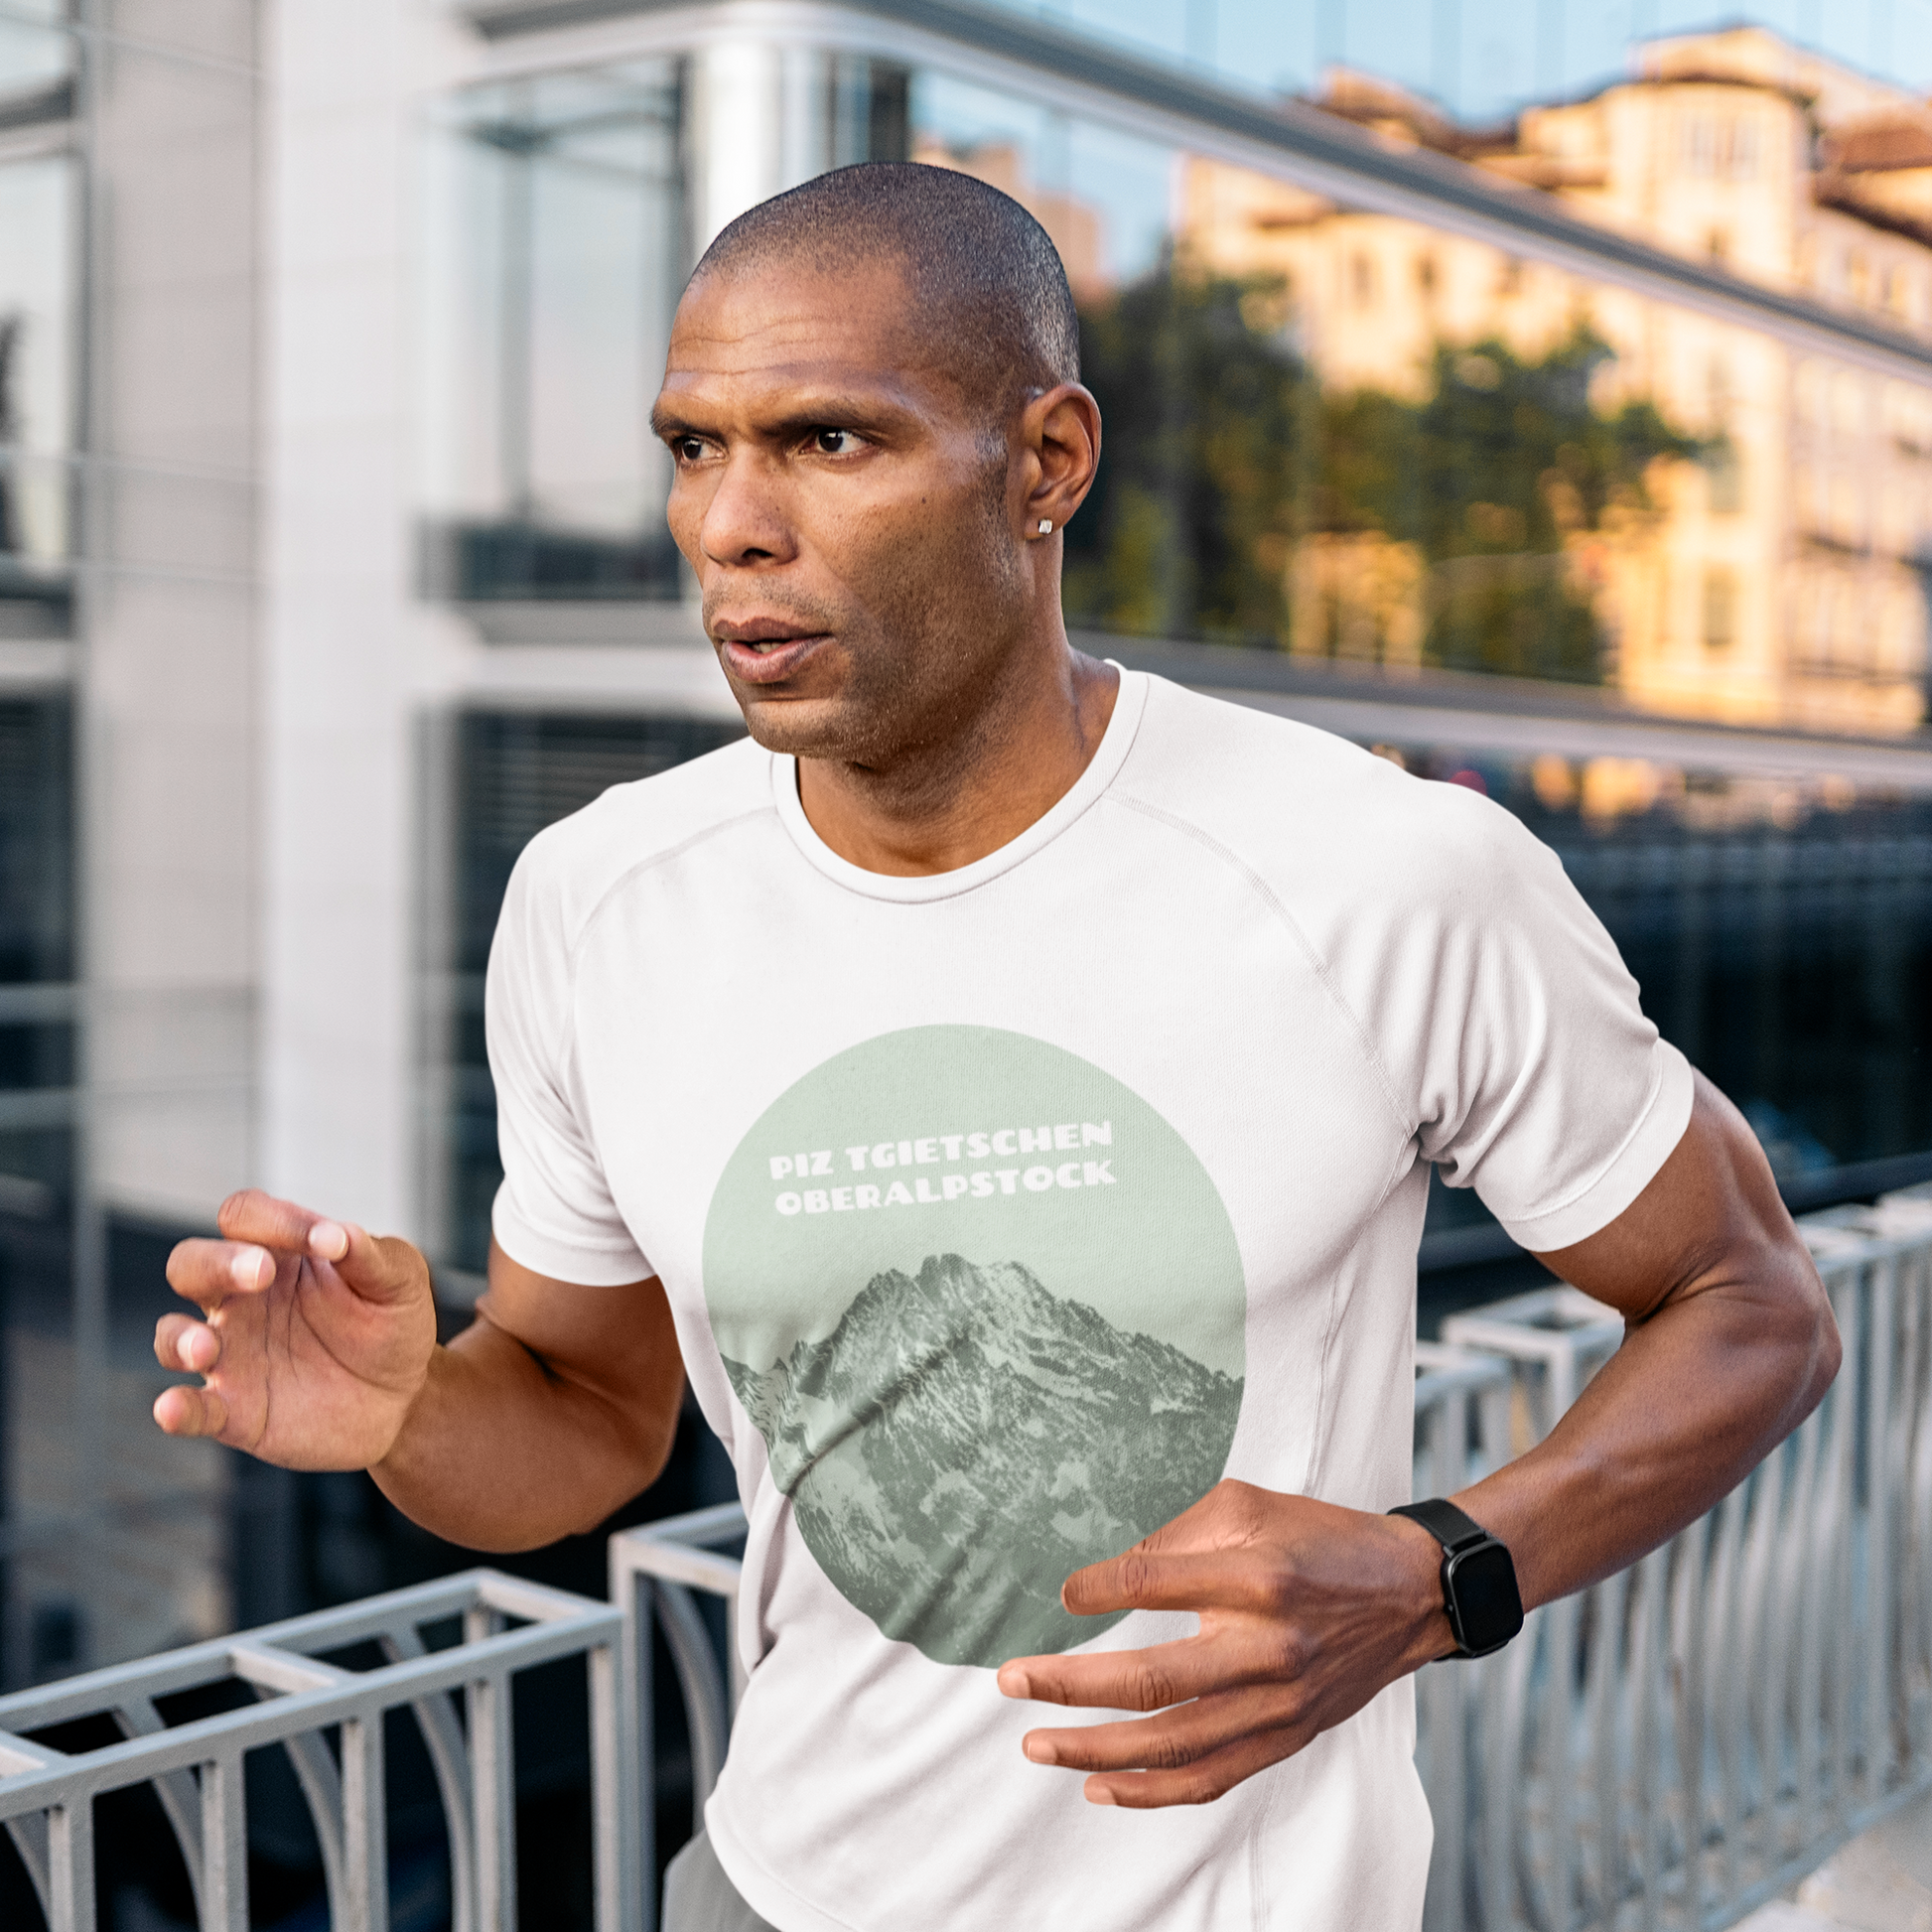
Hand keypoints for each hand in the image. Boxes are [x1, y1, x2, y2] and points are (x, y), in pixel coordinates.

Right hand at [153, 1189, 437, 1470]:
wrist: (405, 1396)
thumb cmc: (391, 1322)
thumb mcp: (398, 1279)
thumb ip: (368, 1253)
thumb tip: (336, 1233)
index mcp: (278, 1255)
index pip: (247, 1217)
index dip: (276, 1220)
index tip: (328, 1242)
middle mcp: (242, 1300)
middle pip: (191, 1264)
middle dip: (216, 1264)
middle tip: (260, 1273)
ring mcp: (232, 1355)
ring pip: (172, 1336)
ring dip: (179, 1339)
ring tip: (206, 1347)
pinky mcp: (235, 1412)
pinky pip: (192, 1409)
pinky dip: (175, 1410)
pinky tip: (172, 1410)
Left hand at [996, 1479, 1451, 1806]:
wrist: (1410, 1593)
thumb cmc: (1320, 1538)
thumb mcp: (1249, 1505)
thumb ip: (1175, 1536)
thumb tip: (1103, 1577)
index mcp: (1257, 1575)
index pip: (1153, 1583)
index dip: (1097, 1590)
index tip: (1062, 1594)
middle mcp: (1267, 1645)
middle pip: (1151, 1679)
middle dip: (1070, 1684)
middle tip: (1010, 1680)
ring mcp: (1278, 1703)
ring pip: (1172, 1744)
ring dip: (1095, 1749)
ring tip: (1036, 1743)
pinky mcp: (1286, 1738)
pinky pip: (1210, 1778)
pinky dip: (1151, 1792)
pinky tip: (1099, 1786)